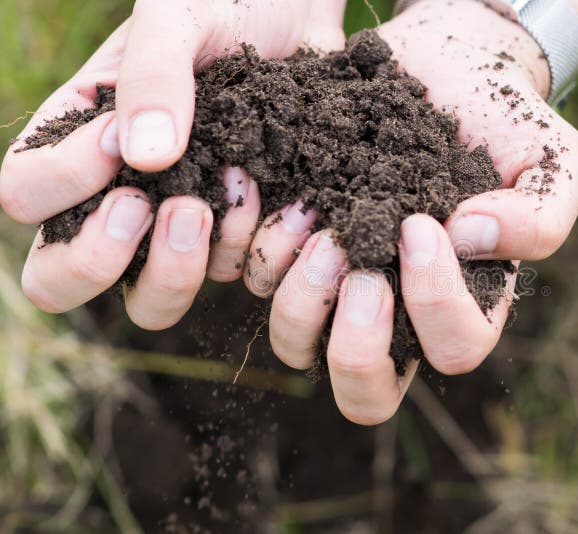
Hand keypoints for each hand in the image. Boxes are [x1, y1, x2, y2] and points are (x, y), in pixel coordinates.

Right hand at [0, 0, 345, 328]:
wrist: (303, 13)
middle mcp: (122, 192)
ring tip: (227, 194)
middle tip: (150, 208)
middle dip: (98, 263)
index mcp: (82, 136)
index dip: (63, 184)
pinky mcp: (239, 231)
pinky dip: (254, 247)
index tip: (117, 142)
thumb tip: (143, 160)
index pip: (26, 194)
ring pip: (149, 300)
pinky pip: (231, 275)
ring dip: (186, 263)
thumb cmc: (227, 2)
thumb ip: (152, 77)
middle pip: (60, 279)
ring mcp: (181, 221)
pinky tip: (281, 197)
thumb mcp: (178, 16)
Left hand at [263, 0, 577, 423]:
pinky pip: (261, 280)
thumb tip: (469, 241)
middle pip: (366, 393)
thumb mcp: (555, 163)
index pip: (453, 351)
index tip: (420, 224)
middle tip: (358, 263)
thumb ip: (540, 219)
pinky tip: (288, 194)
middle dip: (355, 342)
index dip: (433, 302)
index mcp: (466, 306)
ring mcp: (342, 283)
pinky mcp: (299, 245)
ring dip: (302, 295)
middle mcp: (400, 312)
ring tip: (319, 223)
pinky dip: (264, 244)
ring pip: (300, 347)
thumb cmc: (507, 122)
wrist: (449, 65)